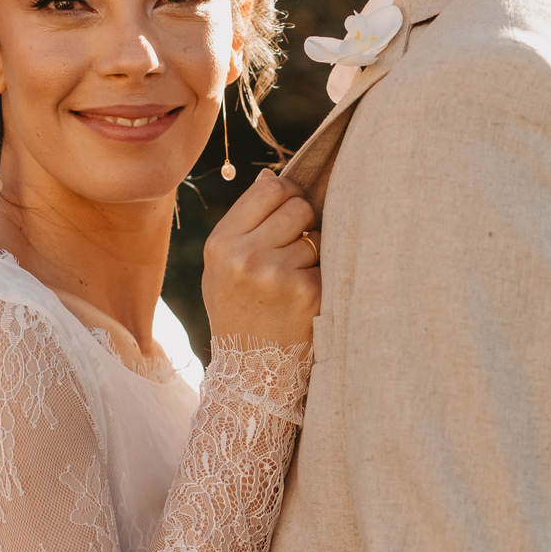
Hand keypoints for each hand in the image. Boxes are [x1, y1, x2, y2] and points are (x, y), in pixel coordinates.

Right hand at [203, 170, 320, 346]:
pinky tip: (307, 298)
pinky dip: (324, 276)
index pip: (269, 189)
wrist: (250, 375)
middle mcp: (246, 257)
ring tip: (294, 279)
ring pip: (317, 235)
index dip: (287, 194)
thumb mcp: (222, 268)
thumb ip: (244, 222)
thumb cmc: (237, 313)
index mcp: (221, 244)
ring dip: (314, 252)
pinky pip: (329, 264)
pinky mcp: (308, 294)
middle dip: (304, 222)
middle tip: (295, 248)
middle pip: (298, 206)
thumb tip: (271, 177)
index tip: (292, 209)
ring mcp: (278, 275)